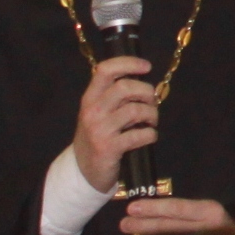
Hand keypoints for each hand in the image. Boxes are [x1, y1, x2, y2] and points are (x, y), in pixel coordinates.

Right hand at [73, 56, 157, 193]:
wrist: (82, 171)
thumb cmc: (96, 135)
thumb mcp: (97, 111)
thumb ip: (113, 95)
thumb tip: (143, 80)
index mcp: (90, 97)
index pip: (106, 69)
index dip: (129, 63)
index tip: (146, 66)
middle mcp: (92, 110)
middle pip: (124, 87)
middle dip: (146, 91)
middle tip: (152, 100)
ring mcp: (100, 129)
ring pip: (135, 110)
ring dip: (151, 114)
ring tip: (152, 120)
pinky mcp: (109, 148)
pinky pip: (138, 135)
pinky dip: (150, 134)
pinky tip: (150, 135)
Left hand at [120, 197, 232, 233]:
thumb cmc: (220, 226)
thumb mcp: (206, 214)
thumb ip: (184, 214)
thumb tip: (153, 214)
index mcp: (208, 212)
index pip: (177, 210)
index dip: (154, 209)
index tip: (132, 208)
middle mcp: (208, 226)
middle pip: (172, 227)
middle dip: (146, 225)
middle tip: (123, 223)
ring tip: (129, 232)